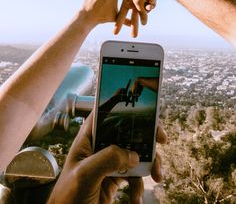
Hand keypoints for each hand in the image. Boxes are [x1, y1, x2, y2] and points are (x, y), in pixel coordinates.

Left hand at [47, 114, 166, 203]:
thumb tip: (133, 155)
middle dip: (145, 136)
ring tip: (157, 175)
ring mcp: (108, 164)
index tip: (141, 107)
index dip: (122, 106)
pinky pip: (134, 177)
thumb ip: (107, 159)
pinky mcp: (114, 180)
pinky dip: (140, 187)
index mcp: (87, 140)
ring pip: (134, 155)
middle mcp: (99, 149)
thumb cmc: (67, 199)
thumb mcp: (85, 176)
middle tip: (161, 139)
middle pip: (126, 133)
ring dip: (149, 164)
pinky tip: (136, 199)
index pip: (104, 114)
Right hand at [114, 0, 160, 36]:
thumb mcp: (138, 2)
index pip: (121, 14)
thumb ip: (141, 13)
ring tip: (143, 25)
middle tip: (133, 35)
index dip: (118, 23)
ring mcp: (142, 0)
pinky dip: (151, 6)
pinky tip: (151, 3)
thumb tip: (144, 22)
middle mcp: (133, 1)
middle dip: (133, 26)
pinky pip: (150, 7)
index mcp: (126, 0)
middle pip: (133, 16)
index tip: (115, 32)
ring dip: (143, 18)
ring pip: (143, 13)